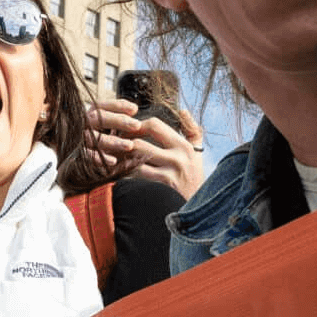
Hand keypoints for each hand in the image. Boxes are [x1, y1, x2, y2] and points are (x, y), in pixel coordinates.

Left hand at [85, 99, 206, 199]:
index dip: (137, 125)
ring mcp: (167, 175)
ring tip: (116, 157)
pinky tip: (119, 172)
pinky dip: (125, 173)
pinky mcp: (160, 189)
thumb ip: (191, 129)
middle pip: (140, 143)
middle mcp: (176, 158)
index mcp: (183, 145)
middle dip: (125, 142)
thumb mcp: (198, 151)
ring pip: (135, 161)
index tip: (130, 130)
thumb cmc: (196, 176)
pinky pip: (136, 178)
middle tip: (116, 144)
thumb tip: (182, 111)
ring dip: (122, 158)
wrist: (200, 205)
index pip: (154, 125)